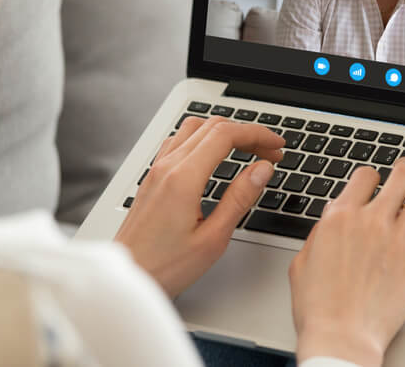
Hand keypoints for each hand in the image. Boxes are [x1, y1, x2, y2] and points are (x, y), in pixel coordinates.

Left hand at [115, 116, 283, 296]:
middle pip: (213, 126)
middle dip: (247, 133)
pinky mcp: (152, 177)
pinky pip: (179, 141)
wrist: (128, 277)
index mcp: (183, 178)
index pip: (226, 135)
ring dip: (225, 131)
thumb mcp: (212, 239)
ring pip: (194, 128)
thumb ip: (239, 199)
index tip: (277, 145)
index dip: (257, 134)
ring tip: (247, 150)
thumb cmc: (164, 266)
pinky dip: (204, 138)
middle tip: (270, 151)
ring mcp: (157, 170)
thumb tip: (261, 170)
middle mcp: (167, 167)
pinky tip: (214, 156)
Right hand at [289, 158, 404, 365]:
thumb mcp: (302, 262)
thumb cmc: (319, 307)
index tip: (374, 182)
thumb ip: (319, 234)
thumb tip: (330, 220)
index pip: (364, 176)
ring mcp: (398, 238)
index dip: (370, 176)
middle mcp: (371, 220)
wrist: (341, 336)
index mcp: (340, 217)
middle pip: (398, 176)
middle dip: (404, 168)